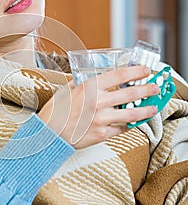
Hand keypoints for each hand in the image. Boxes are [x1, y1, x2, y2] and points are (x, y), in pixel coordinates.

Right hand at [38, 65, 158, 148]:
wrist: (49, 134)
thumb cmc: (56, 111)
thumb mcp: (68, 90)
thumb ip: (84, 84)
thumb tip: (97, 80)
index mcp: (90, 88)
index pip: (119, 75)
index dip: (136, 71)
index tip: (146, 70)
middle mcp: (98, 102)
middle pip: (131, 94)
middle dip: (147, 89)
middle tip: (155, 87)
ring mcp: (101, 119)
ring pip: (132, 114)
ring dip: (146, 110)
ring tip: (153, 107)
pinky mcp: (102, 134)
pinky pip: (121, 128)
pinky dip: (128, 125)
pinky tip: (134, 122)